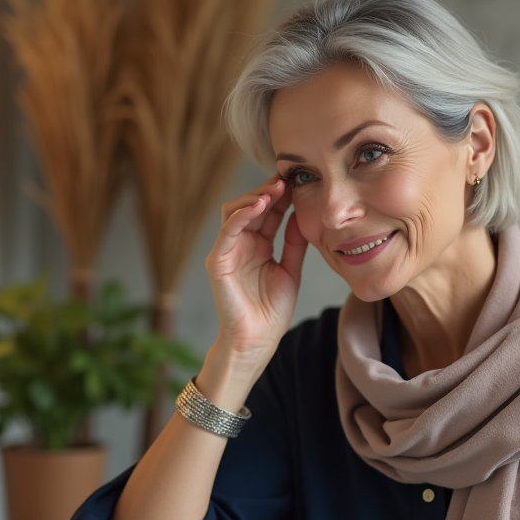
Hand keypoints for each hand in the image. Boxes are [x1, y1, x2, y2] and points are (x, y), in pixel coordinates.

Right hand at [204, 176, 307, 372]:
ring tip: (275, 189)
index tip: (298, 181)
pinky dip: (241, 215)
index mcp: (258, 245)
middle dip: (267, 190)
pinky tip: (259, 205)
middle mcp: (240, 244)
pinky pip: (227, 231)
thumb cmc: (271, 311)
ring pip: (234, 212)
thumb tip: (301, 216)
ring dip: (254, 197)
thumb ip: (294, 243)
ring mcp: (227, 251)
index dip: (280, 195)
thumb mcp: (290, 270)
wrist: (258, 340)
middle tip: (287, 179)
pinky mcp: (218, 262)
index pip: (267, 212)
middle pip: (249, 205)